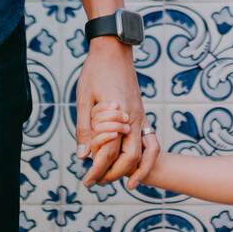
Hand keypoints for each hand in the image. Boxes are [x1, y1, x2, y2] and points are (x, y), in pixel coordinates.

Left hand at [76, 40, 148, 186]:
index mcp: (118, 115)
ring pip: (145, 152)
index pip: (109, 152)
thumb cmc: (96, 71)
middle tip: (97, 182)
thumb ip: (85, 128)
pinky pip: (149, 141)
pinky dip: (144, 156)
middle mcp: (134, 118)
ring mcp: (141, 116)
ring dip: (135, 169)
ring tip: (125, 182)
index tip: (86, 180)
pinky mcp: (142, 114)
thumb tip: (83, 156)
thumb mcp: (84, 98)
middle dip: (115, 174)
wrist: (114, 49)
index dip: (97, 169)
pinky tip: (133, 163)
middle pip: (130, 157)